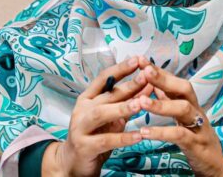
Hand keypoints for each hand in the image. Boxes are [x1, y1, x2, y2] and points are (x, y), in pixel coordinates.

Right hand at [43, 56, 153, 176]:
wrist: (73, 162)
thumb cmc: (95, 135)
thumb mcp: (111, 117)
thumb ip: (126, 102)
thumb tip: (148, 84)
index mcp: (87, 98)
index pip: (103, 78)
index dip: (120, 69)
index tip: (137, 59)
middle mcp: (82, 109)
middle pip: (105, 95)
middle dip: (127, 86)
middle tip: (146, 77)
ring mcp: (80, 127)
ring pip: (101, 114)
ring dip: (122, 108)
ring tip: (140, 104)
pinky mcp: (84, 146)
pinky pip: (105, 141)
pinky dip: (123, 138)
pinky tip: (139, 135)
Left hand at [133, 59, 222, 176]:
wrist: (215, 165)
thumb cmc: (196, 138)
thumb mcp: (183, 117)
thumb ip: (170, 100)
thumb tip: (154, 83)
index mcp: (190, 103)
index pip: (176, 81)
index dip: (160, 71)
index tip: (142, 60)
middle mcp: (197, 111)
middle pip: (184, 88)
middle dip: (164, 79)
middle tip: (144, 72)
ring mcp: (199, 127)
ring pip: (183, 109)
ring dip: (161, 104)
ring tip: (140, 101)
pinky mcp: (197, 145)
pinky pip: (179, 135)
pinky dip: (161, 132)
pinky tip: (144, 132)